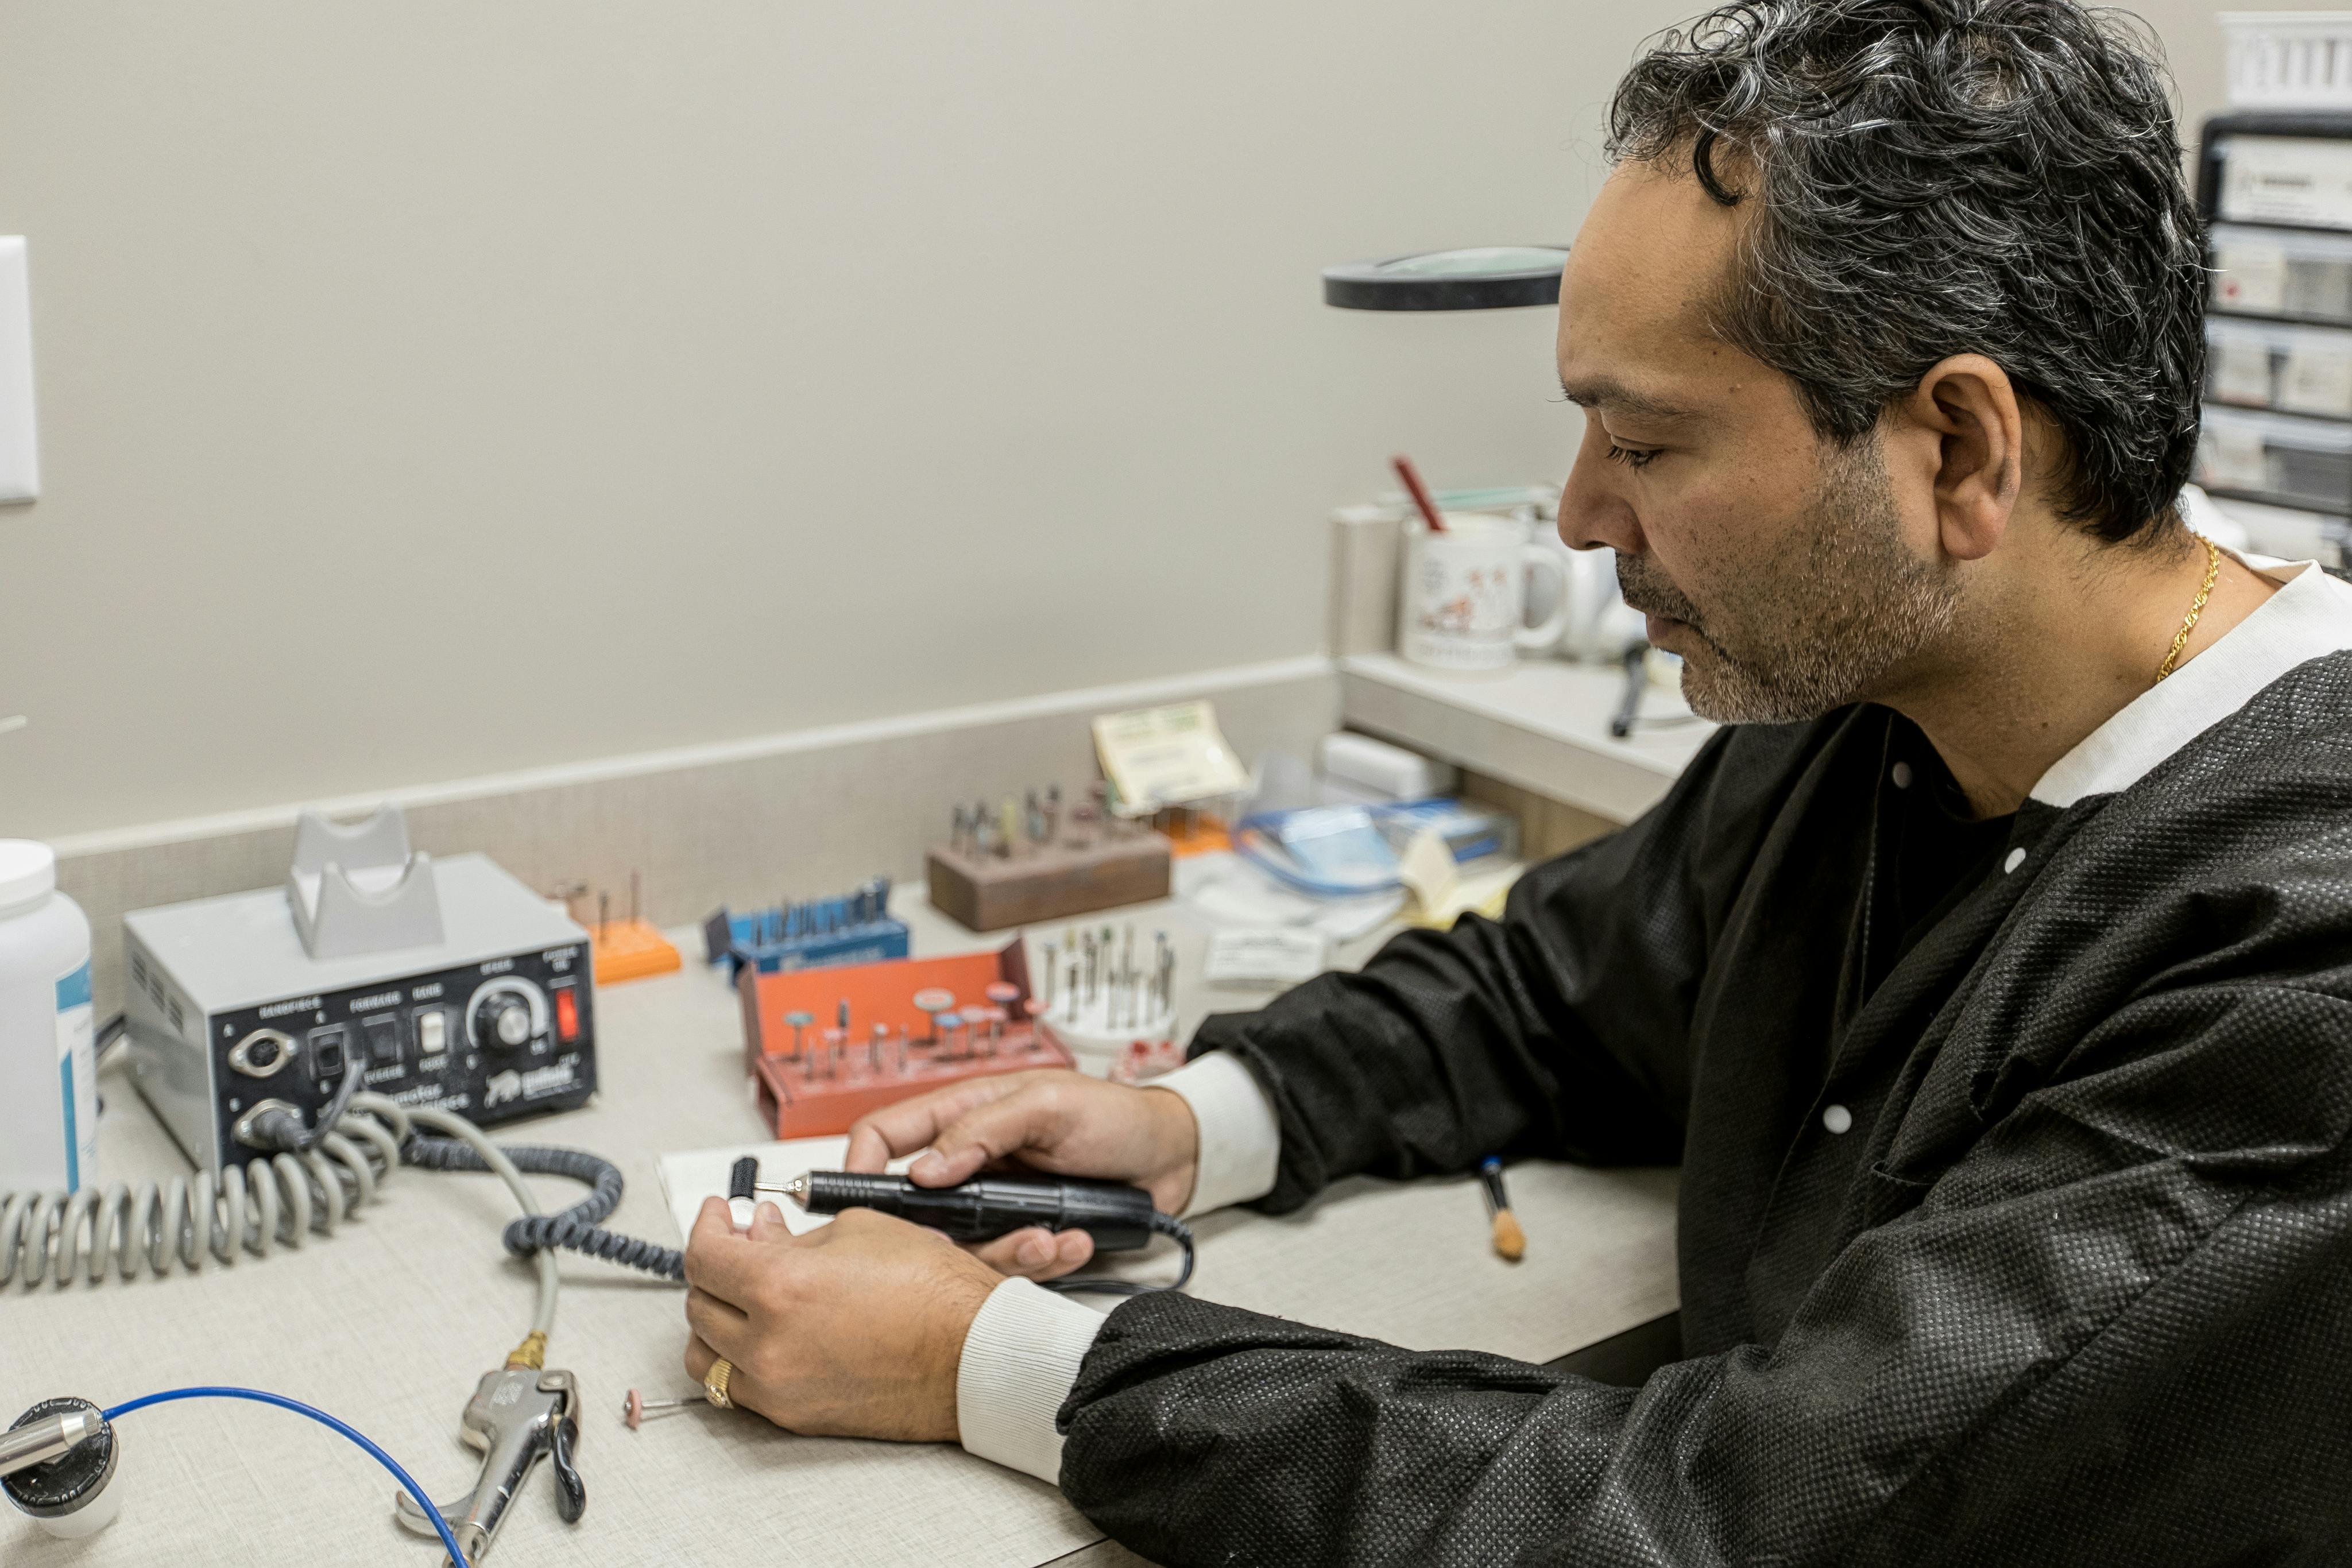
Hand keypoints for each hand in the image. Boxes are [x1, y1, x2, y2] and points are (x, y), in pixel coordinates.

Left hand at [681, 1195, 999, 1441]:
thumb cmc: (936, 1293)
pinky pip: (738, 1388)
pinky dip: (739, 1358)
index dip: (707, 1225)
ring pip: (705, 1355)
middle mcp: (768, 1345)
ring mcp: (778, 1388)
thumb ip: (794, 1236)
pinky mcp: (795, 1417)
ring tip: (745, 1295)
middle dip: (715, 1266)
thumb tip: (760, 1234)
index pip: (704, 1255)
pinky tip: (767, 1332)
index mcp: (780, 1287)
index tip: (719, 1214)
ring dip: (716, 1319)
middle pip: (699, 1303)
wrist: (977, 1356)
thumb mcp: (860, 1231)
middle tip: (742, 1244)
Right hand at [844, 1068, 1198, 1283]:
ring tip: (1050, 1239)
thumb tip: (922, 1171)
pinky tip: (1073, 1243)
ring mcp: (995, 1204)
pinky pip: (1011, 1266)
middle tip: (980, 1241)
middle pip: (919, 1211)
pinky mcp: (1024, 1236)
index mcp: (963, 1115)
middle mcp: (970, 1164)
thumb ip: (983, 1129)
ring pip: (965, 1249)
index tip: (857, 1208)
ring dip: (1006, 1253)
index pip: (885, 1135)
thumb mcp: (1048, 1105)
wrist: (1171, 1156)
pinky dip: (1043, 1261)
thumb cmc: (1113, 1115)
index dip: (859, 1166)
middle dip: (944, 1236)